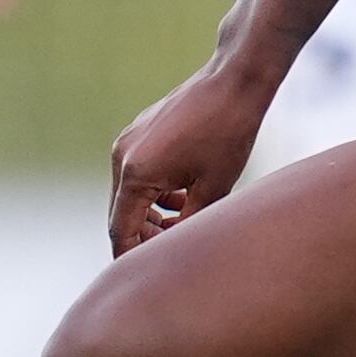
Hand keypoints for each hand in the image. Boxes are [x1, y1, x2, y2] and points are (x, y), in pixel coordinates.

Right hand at [105, 58, 276, 253]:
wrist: (233, 80)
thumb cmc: (229, 133)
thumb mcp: (213, 190)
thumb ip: (187, 226)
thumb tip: (173, 254)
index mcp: (136, 173)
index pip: (121, 231)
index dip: (132, 258)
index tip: (148, 276)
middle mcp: (122, 156)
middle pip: (121, 215)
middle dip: (144, 237)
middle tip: (174, 252)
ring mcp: (127, 141)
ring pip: (130, 195)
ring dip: (150, 215)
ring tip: (183, 225)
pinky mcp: (138, 132)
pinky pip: (137, 173)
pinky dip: (153, 192)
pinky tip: (183, 197)